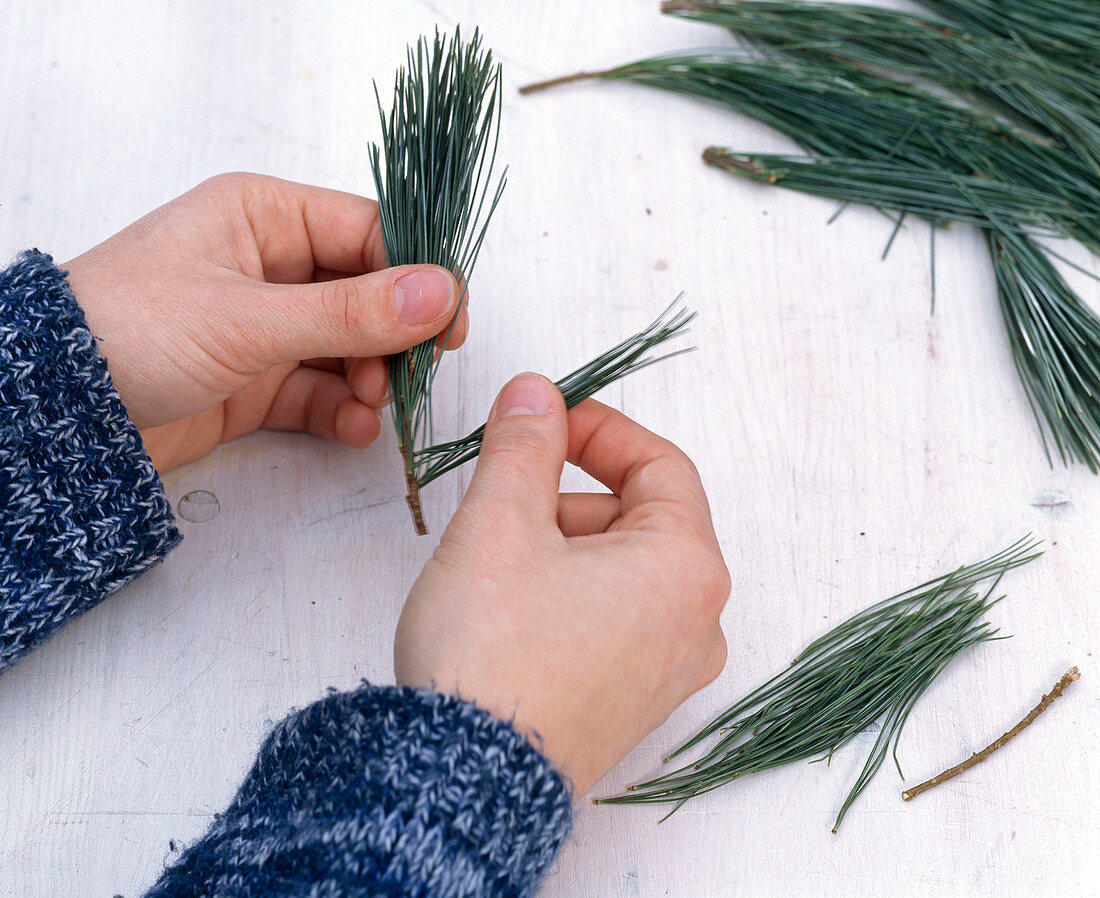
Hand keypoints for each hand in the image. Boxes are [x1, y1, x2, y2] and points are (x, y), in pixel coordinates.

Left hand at [64, 173, 464, 471]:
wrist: (55, 415)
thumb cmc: (132, 331)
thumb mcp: (248, 317)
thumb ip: (349, 311)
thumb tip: (441, 293)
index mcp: (264, 217)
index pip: (369, 232)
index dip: (418, 276)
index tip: (448, 324)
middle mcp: (271, 267)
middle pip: (369, 295)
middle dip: (393, 339)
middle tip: (408, 375)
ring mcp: (266, 327)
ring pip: (351, 348)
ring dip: (372, 379)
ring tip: (370, 405)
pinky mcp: (257, 382)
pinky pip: (322, 392)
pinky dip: (344, 412)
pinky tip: (354, 429)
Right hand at [394, 374, 729, 795]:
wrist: (464, 781)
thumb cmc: (492, 652)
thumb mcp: (502, 522)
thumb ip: (525, 444)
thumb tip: (537, 394)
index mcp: (686, 568)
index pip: (660, 465)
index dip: (599, 431)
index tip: (546, 421)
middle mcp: (696, 623)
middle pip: (639, 518)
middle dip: (567, 495)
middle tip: (502, 502)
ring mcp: (667, 671)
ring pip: (621, 570)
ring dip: (561, 545)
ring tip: (496, 567)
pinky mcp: (631, 704)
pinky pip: (612, 620)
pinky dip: (567, 594)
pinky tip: (512, 613)